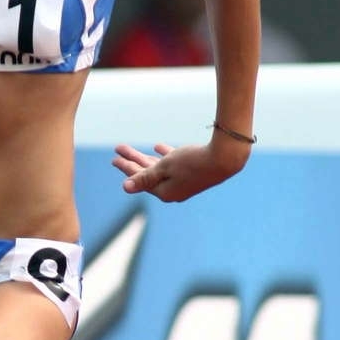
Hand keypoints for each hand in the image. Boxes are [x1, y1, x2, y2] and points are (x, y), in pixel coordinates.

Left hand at [112, 138, 249, 201]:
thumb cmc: (193, 163)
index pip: (139, 179)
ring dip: (145, 157)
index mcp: (164, 192)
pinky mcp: (194, 172)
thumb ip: (144, 177)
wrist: (225, 158)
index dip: (126, 167)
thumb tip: (126, 187)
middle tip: (119, 148)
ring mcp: (184, 182)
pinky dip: (165, 156)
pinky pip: (174, 164)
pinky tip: (158, 147)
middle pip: (147, 174)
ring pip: (159, 168)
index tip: (114, 158)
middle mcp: (173, 190)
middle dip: (133, 161)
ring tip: (132, 149)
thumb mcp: (165, 168)